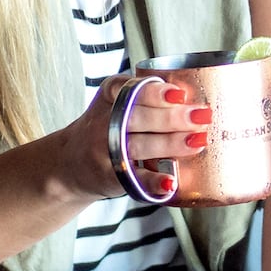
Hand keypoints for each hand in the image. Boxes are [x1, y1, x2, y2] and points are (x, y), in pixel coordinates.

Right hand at [62, 72, 210, 202]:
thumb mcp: (115, 102)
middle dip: (172, 117)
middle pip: (137, 117)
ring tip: (197, 141)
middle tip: (201, 116)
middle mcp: (103, 122)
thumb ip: (146, 95)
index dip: (153, 92)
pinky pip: (135, 178)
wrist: (69, 165)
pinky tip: (171, 181)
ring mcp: (105, 151)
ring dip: (170, 144)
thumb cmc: (104, 128)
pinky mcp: (111, 176)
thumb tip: (197, 97)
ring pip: (138, 145)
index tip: (180, 94)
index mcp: (108, 97)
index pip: (128, 89)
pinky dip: (154, 181)